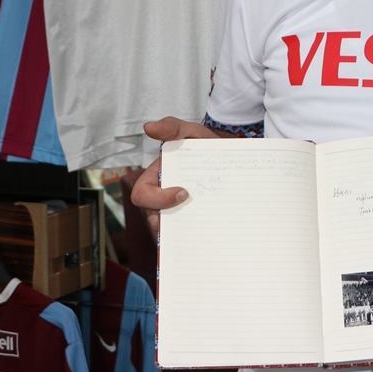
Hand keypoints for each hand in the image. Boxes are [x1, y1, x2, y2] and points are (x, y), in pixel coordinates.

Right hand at [130, 116, 219, 235]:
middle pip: (153, 221)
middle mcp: (161, 199)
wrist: (230, 159)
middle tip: (193, 221)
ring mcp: (175, 212)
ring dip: (183, 237)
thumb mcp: (192, 132)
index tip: (184, 193)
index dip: (158, 198)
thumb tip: (149, 127)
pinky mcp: (191, 222)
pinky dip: (194, 242)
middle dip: (169, 226)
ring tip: (203, 239)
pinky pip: (186, 238)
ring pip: (169, 233)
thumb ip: (173, 127)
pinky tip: (210, 244)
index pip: (142, 195)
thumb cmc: (204, 145)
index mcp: (155, 179)